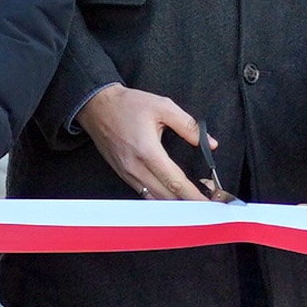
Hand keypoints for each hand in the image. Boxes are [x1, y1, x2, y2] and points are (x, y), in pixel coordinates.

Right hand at [78, 83, 212, 202]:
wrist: (97, 106)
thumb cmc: (127, 105)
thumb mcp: (162, 106)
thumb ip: (188, 126)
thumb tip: (209, 143)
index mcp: (147, 151)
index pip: (175, 181)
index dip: (193, 194)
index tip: (208, 202)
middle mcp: (135, 167)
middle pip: (165, 195)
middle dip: (187, 201)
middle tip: (206, 200)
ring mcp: (127, 173)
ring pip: (153, 197)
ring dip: (173, 201)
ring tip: (191, 199)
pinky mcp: (122, 174)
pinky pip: (143, 192)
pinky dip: (159, 197)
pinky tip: (170, 194)